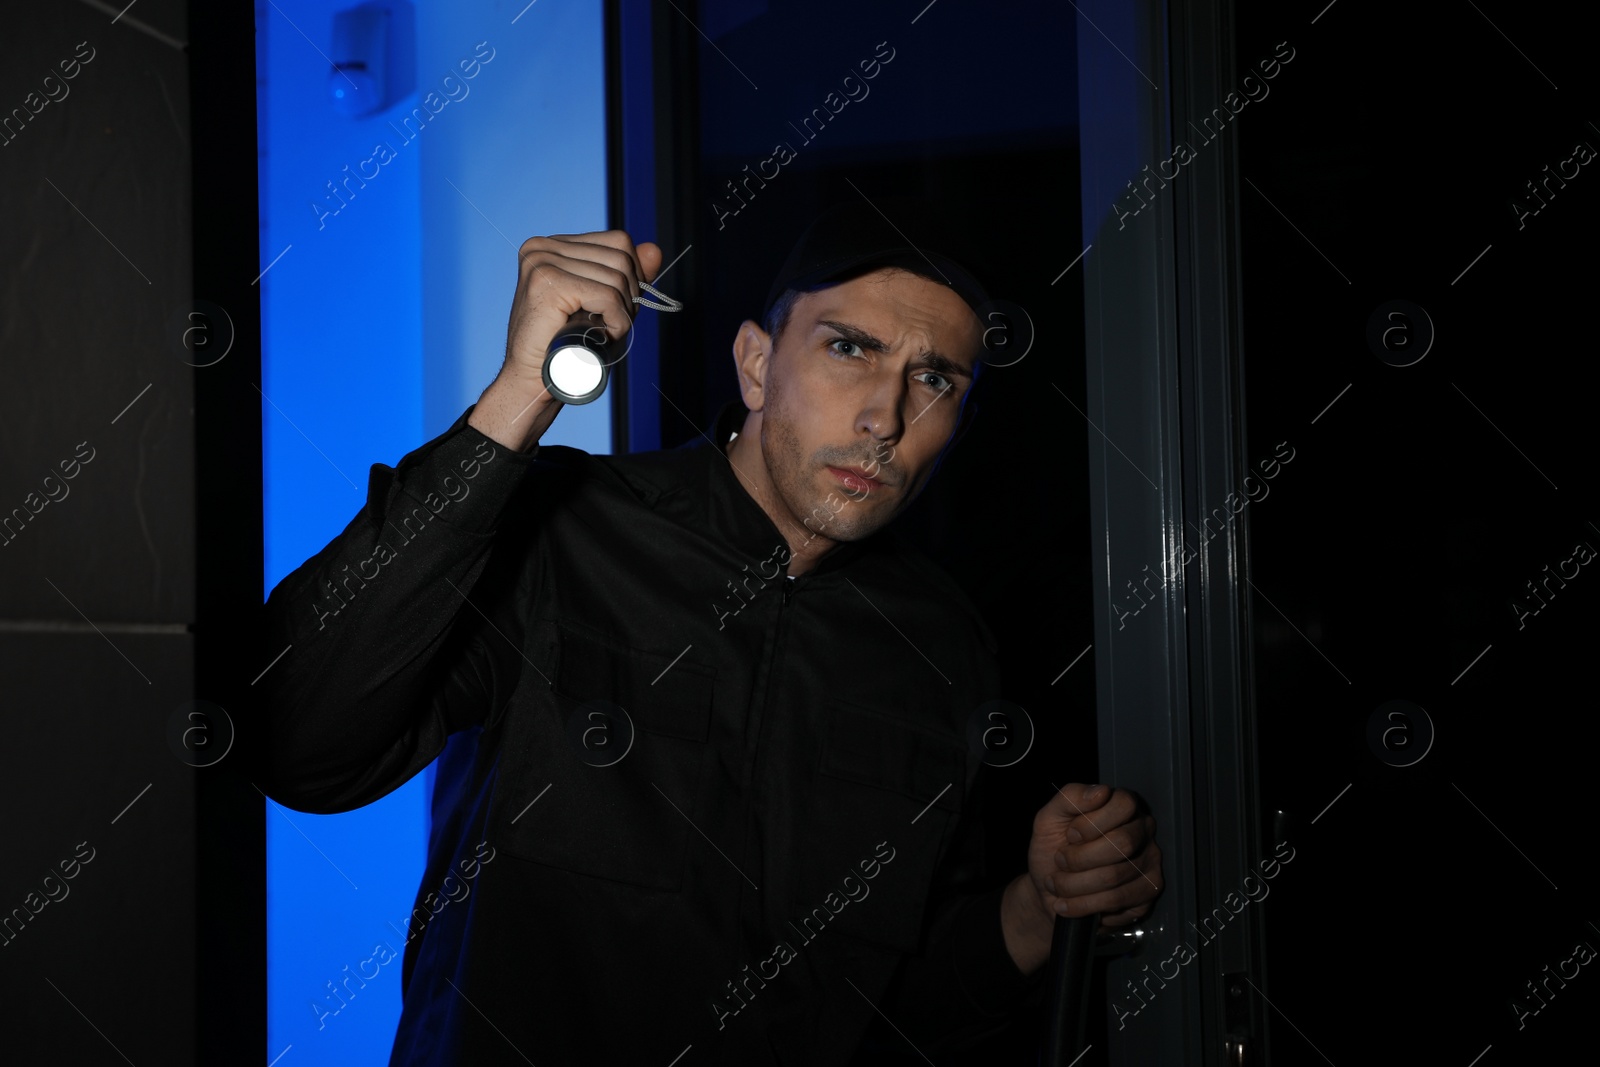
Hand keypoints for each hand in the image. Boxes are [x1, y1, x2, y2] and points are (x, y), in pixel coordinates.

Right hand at [470, 230, 662, 450]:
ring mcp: (542, 262)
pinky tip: (604, 336)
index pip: (618, 241)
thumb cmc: (568, 346)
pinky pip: (607, 296)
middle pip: (621, 257)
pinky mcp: (547, 283)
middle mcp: (543, 247)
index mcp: (552, 245)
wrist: (534, 381)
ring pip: (616, 277)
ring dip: (622, 312)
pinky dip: (617, 321)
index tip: (619, 306)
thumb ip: (627, 274)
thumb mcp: (604, 303)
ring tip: (602, 333)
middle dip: (629, 295)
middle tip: (611, 325)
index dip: (632, 275)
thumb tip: (655, 248)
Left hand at [1026, 783, 1162, 926]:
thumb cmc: (1053, 850)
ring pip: (1115, 875)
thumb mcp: (1049, 819)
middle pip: (1122, 842)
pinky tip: (1067, 903)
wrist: (1049, 890)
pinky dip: (1083, 904)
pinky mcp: (1148, 892)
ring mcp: (1149, 863)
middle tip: (1060, 861)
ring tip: (1058, 884)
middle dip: (1079, 858)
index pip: (1124, 805)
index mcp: (1122, 807)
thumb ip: (1070, 798)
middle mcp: (1142, 831)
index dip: (1092, 823)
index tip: (1070, 835)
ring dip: (1075, 884)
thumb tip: (1100, 791)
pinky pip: (1117, 900)